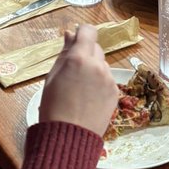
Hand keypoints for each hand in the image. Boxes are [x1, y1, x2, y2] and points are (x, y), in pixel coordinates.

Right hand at [39, 23, 118, 137]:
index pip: (88, 31)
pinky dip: (99, 83)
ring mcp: (109, 79)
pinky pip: (107, 79)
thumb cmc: (53, 107)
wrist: (69, 137)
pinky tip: (88, 97)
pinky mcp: (115, 93)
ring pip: (102, 65)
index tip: (75, 40)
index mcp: (79, 58)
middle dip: (86, 53)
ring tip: (79, 88)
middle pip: (95, 48)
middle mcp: (98, 65)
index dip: (82, 33)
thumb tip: (70, 34)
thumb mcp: (52, 77)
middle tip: (72, 70)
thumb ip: (64, 53)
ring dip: (93, 69)